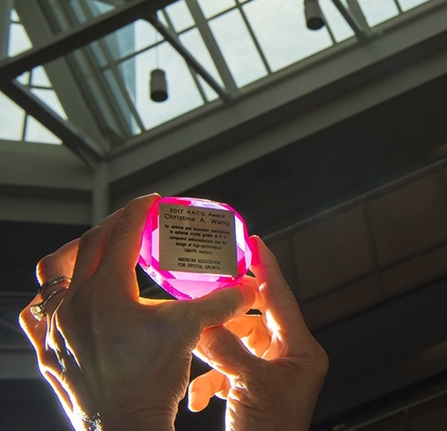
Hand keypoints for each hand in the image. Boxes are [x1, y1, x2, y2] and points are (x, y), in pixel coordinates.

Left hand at [18, 194, 255, 430]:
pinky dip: (49, 300)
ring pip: (51, 276)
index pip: (121, 236)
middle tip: (132, 224)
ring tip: (92, 254)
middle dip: (111, 227)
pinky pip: (35, 315)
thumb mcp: (190, 331)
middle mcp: (75, 305)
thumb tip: (246, 287)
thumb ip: (220, 302)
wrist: (126, 427)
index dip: (139, 213)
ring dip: (73, 257)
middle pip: (86, 246)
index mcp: (107, 293)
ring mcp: (56, 329)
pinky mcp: (49, 352)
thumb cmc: (151, 383)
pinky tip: (66, 301)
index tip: (152, 203)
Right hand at [188, 236, 328, 430]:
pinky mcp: (254, 392)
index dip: (267, 268)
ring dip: (214, 352)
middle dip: (228, 315)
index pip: (282, 298)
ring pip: (238, 346)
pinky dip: (211, 381)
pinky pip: (230, 372)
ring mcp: (272, 375)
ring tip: (196, 351)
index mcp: (302, 350)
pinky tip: (198, 399)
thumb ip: (226, 348)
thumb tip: (203, 322)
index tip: (253, 242)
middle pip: (256, 320)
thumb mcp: (249, 384)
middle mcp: (290, 359)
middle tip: (207, 298)